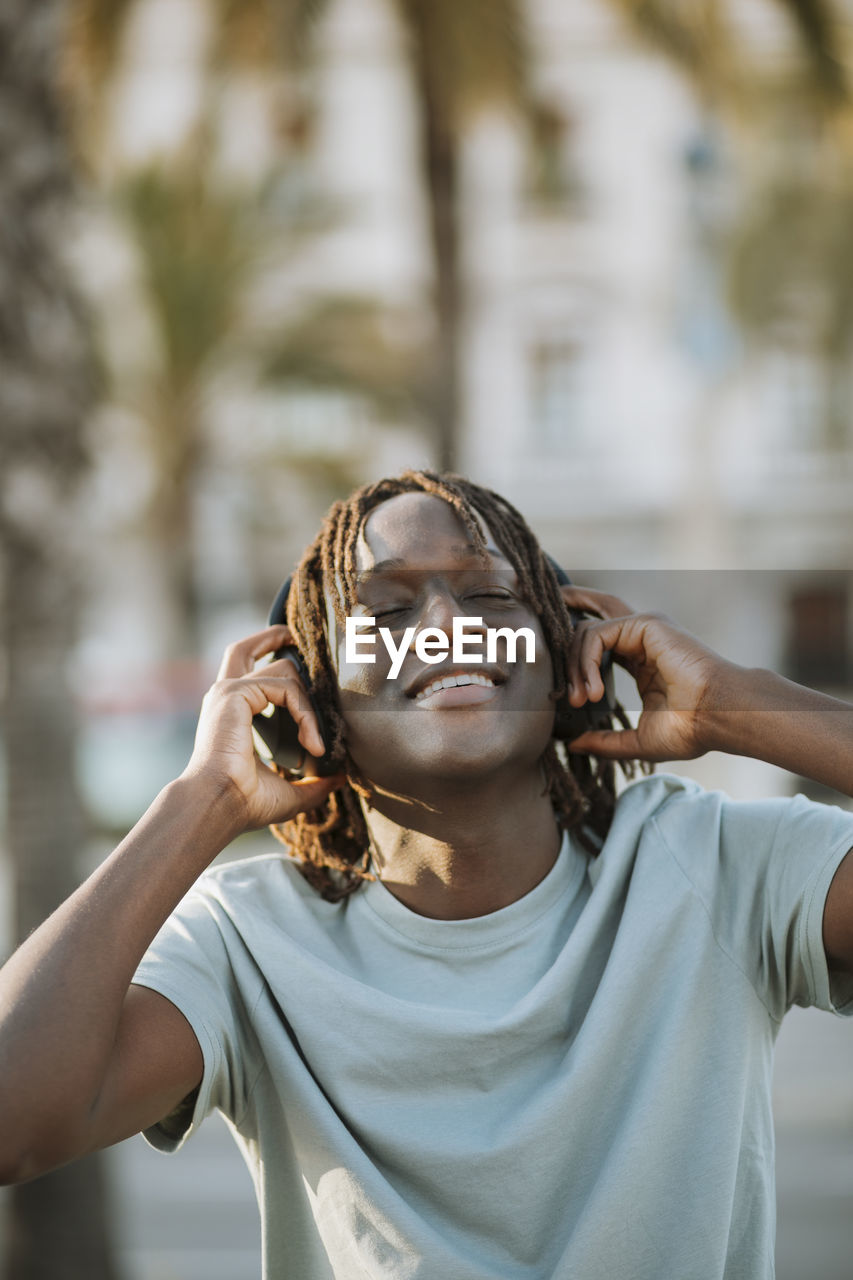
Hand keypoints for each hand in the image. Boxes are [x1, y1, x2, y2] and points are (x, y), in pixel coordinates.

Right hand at [182, 626, 344, 830]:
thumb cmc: (244, 802)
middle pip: (245, 649)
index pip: (246, 676)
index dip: (272, 666)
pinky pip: (286, 688)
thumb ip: (312, 783)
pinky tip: (311, 743)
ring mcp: (229, 691)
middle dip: (273, 637)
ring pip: (283, 671)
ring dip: (309, 705)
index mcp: (230, 714)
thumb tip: (339, 779)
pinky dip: (305, 713)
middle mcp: (225, 696)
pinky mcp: (236, 693)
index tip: (300, 672)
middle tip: (297, 639)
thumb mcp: (287, 791)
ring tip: (316, 743)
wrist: (219, 805)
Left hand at [561, 586, 728, 763]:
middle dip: (568, 607)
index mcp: (641, 660)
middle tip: (541, 620)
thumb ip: (604, 741)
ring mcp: (643, 628)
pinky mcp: (645, 624)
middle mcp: (641, 638)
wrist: (718, 718)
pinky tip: (591, 690)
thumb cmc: (690, 729)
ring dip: (573, 668)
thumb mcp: (637, 741)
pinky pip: (596, 634)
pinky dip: (585, 662)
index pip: (601, 639)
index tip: (558, 677)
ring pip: (586, 631)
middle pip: (596, 611)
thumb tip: (572, 744)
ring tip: (580, 701)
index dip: (575, 649)